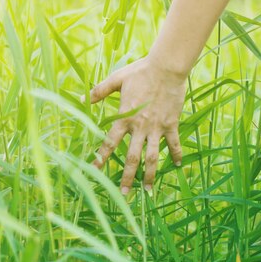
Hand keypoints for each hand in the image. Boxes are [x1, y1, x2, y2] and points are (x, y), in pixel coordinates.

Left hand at [81, 55, 187, 194]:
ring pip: (153, 157)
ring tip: (147, 190)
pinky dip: (177, 155)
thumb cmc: (140, 71)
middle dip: (126, 177)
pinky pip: (174, 144)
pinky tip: (178, 166)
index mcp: (125, 117)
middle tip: (122, 193)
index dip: (101, 158)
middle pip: (132, 158)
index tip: (93, 171)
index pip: (110, 142)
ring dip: (149, 175)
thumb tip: (82, 99)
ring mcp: (157, 127)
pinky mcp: (171, 124)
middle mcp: (140, 127)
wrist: (166, 67)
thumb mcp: (117, 79)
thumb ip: (100, 90)